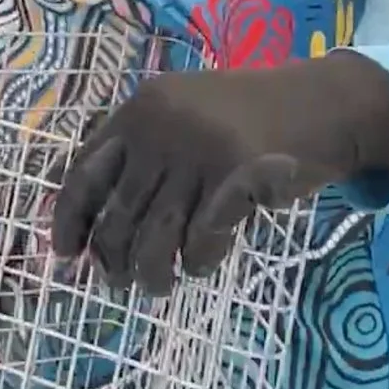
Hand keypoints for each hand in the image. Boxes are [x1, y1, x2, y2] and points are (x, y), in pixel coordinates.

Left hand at [50, 52, 388, 295]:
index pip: (85, 173)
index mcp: (140, 109)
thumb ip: (141, 153)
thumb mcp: (182, 113)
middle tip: (120, 280)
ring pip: (155, 238)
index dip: (70, 220)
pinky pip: (203, 242)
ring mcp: (200, 151)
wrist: (320, 103)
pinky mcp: (239, 178)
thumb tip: (96, 229)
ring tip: (157, 285)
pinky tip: (204, 262)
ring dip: (151, 274)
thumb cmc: (246, 117)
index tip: (68, 255)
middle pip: (118, 216)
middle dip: (114, 260)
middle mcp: (162, 127)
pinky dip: (200, 262)